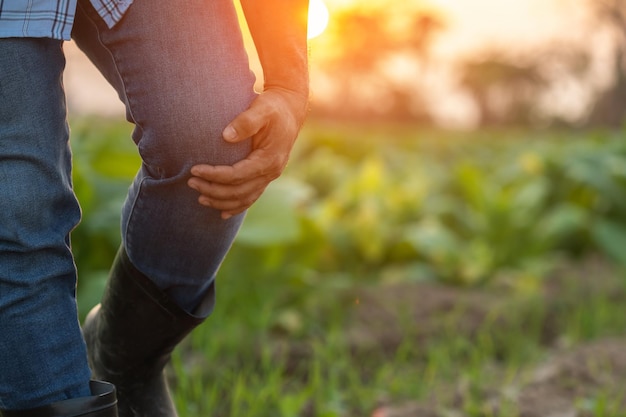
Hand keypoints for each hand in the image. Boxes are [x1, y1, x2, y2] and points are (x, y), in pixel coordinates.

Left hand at [187, 87, 307, 218]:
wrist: (291, 109)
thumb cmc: (273, 107)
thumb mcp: (261, 109)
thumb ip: (245, 121)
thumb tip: (226, 136)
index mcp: (269, 159)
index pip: (237, 175)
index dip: (214, 175)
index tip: (194, 170)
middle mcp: (271, 172)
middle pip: (239, 191)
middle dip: (213, 190)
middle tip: (191, 183)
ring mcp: (270, 176)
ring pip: (244, 198)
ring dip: (221, 202)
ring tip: (200, 198)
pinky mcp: (266, 176)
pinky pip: (251, 197)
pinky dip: (236, 206)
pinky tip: (222, 212)